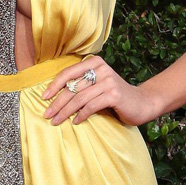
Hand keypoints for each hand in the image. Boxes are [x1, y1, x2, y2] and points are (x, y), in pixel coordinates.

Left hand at [42, 56, 157, 126]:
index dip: (54, 85)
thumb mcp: (96, 85)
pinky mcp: (114, 94)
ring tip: (56, 122)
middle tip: (47, 115)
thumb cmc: (114, 96)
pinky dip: (81, 115)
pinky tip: (76, 122)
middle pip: (72, 87)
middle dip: (57, 102)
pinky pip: (91, 106)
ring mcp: (109, 81)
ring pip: (79, 98)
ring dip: (65, 112)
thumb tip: (53, 95)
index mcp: (94, 62)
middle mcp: (102, 68)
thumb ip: (81, 84)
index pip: (69, 72)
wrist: (142, 103)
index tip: (44, 98)